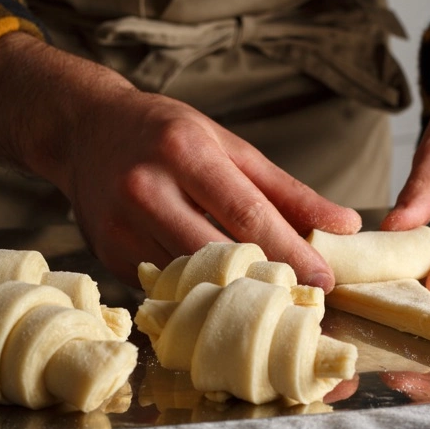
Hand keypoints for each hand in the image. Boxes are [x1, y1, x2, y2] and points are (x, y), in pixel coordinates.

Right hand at [0, 33, 360, 289]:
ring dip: (233, 294)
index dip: (291, 251)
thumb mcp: (229, 146)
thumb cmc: (166, 133)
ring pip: (190, 279)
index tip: (325, 279)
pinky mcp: (108, 253)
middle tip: (303, 299)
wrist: (86, 130)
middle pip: (217, 254)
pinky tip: (219, 290)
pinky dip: (197, 291)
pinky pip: (165, 285)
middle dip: (265, 281)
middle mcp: (145, 188)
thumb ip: (287, 190)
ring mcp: (119, 225)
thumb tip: (343, 224)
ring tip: (267, 298)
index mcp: (184, 151)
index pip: (246, 213)